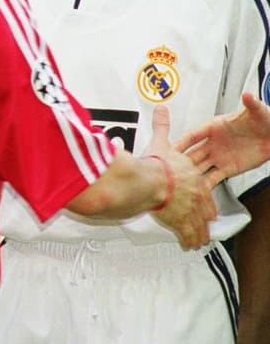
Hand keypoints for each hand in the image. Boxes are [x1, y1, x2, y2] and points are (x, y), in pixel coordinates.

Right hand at [144, 104, 216, 248]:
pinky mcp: (180, 220)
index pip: (203, 187)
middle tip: (206, 224)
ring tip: (199, 240)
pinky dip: (188, 239)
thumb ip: (162, 126)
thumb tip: (161, 110)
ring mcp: (189, 208)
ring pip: (198, 223)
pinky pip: (187, 233)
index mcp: (192, 175)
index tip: (205, 202)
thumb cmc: (156, 165)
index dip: (205, 197)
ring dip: (199, 232)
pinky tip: (188, 244)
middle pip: (204, 208)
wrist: (149, 181)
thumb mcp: (161, 142)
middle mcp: (195, 193)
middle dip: (205, 218)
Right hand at [177, 92, 269, 188]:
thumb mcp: (258, 111)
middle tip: (168, 169)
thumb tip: (247, 95)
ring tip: (178, 182)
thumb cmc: (264, 120)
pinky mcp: (228, 168)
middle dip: (180, 161)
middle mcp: (213, 143)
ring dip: (190, 173)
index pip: (193, 135)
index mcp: (215, 127)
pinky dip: (205, 184)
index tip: (168, 146)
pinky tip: (197, 190)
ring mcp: (219, 156)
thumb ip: (251, 104)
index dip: (181, 141)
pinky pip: (214, 177)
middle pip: (191, 153)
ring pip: (199, 166)